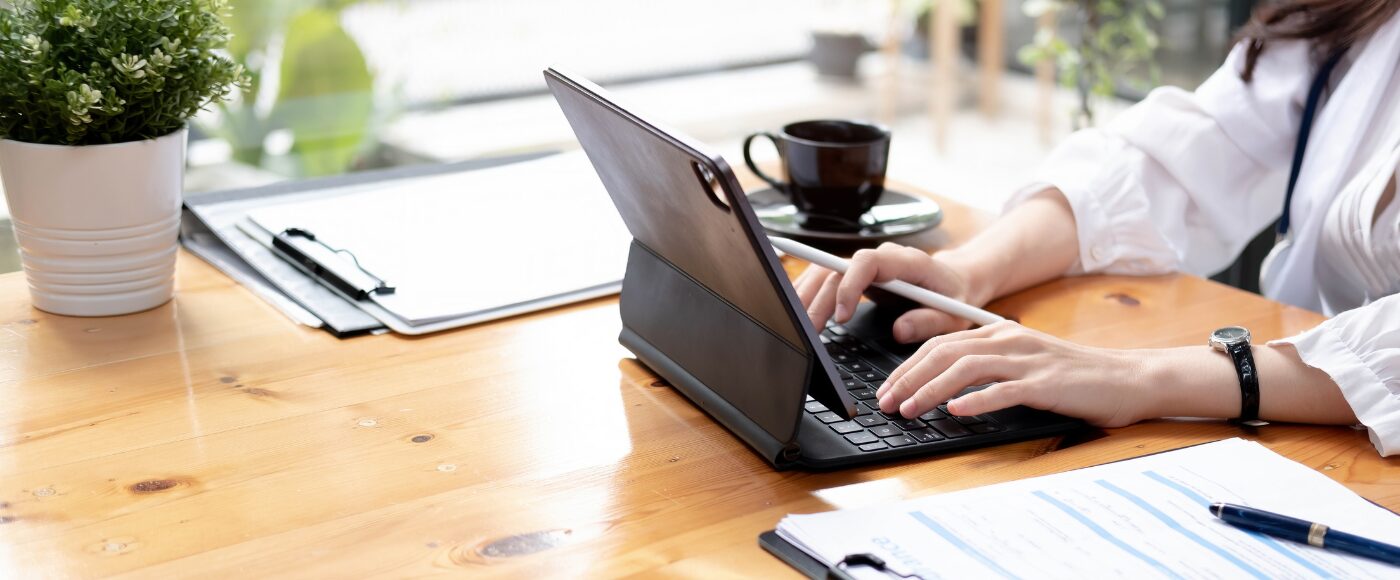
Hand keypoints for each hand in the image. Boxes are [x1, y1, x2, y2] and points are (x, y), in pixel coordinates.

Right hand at [792, 242, 984, 342]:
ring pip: (825, 270)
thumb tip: (900, 331)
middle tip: (807, 331)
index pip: (867, 262)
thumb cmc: (956, 297)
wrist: (956, 281)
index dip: (849, 285)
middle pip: (837, 268)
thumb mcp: (953, 316)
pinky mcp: (857, 274)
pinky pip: (826, 277)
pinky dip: (810, 293)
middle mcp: (881, 257)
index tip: (841, 316)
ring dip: (807, 295)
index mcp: (906, 261)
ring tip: (796, 325)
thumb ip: (929, 322)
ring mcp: (867, 264)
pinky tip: (798, 312)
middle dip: (818, 298)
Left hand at [876, 322, 1156, 427]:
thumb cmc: (1072, 377)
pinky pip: (1004, 390)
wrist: (1127, 378)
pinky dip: (976, 400)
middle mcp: (1009, 341)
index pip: (940, 344)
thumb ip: (987, 367)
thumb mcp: (1023, 362)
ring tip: (909, 409)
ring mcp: (1027, 361)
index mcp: (999, 334)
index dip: (907, 366)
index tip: (886, 389)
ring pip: (965, 368)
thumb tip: (943, 387)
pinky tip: (956, 412)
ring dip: (931, 389)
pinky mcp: (1046, 384)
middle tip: (885, 403)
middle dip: (908, 378)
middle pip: (944, 352)